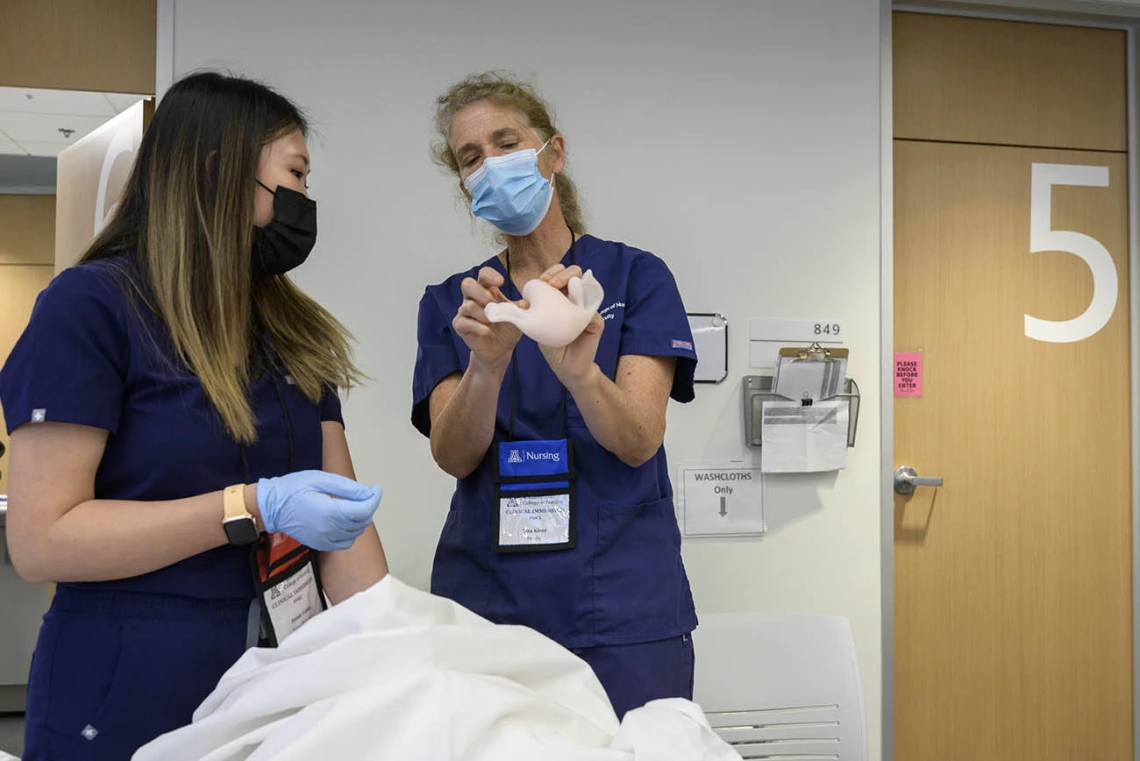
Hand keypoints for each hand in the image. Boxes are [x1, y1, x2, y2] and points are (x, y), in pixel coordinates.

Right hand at [256, 470, 382, 551]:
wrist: (270, 507)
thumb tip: (366, 493)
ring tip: (352, 505)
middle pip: (362, 522)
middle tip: (364, 494)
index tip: (375, 490)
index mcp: (329, 512)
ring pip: (355, 534)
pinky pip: (344, 542)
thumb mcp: (320, 479)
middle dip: (367, 507)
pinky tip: (343, 518)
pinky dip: (350, 532)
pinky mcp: (320, 544)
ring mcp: (324, 539)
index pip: (364, 510)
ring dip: (359, 520)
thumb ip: (346, 488)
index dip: (374, 499)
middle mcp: (328, 530)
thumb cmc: (292, 490)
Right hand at [453, 267, 526, 373]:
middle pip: (467, 284)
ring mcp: (465, 311)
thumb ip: (520, 308)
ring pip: (467, 305)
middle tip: (491, 303)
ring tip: (492, 322)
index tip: (501, 282)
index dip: (490, 275)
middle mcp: (473, 298)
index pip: (483, 274)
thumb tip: (526, 303)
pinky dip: (477, 327)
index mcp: (487, 290)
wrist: (500, 349)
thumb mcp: (517, 317)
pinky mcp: (460, 325)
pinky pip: (463, 322)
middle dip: (480, 292)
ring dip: (482, 314)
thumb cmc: (507, 328)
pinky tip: (487, 331)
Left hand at [535, 263, 603, 384]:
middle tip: (550, 284)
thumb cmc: (550, 344)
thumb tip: (521, 301)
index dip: (552, 272)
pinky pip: (592, 308)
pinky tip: (574, 303)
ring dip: (573, 281)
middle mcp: (577, 298)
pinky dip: (582, 303)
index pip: (560, 274)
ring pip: (586, 285)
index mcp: (562, 295)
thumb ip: (528, 312)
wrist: (565, 367)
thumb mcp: (535, 325)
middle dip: (562, 273)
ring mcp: (588, 309)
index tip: (541, 280)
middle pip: (575, 273)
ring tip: (558, 287)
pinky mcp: (596, 321)